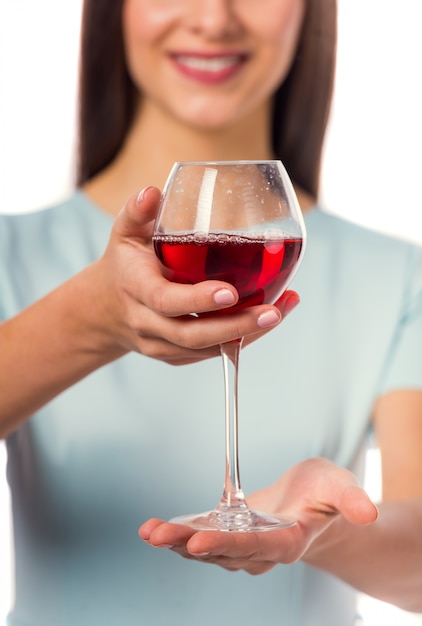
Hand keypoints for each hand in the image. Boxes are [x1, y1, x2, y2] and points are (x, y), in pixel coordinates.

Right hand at [92, 187, 299, 364]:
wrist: (104, 310)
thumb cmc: (124, 266)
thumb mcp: (124, 235)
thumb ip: (136, 212)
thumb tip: (153, 191)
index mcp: (136, 290)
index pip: (166, 301)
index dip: (197, 300)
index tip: (230, 291)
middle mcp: (147, 323)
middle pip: (192, 335)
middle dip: (236, 326)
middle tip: (273, 312)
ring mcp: (160, 345)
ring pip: (205, 349)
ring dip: (246, 334)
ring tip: (280, 312)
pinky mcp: (174, 356)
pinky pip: (208, 354)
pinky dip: (240, 341)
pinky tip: (268, 321)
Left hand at [139, 458, 377, 574]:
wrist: (307, 503)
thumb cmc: (323, 494)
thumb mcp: (339, 487)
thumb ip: (349, 500)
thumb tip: (368, 512)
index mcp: (286, 543)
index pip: (256, 548)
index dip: (228, 545)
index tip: (201, 540)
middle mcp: (259, 552)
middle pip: (222, 552)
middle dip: (190, 544)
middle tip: (160, 535)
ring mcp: (239, 546)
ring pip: (205, 549)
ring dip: (176, 541)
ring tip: (150, 531)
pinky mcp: (224, 533)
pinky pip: (198, 537)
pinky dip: (176, 533)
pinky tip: (152, 528)